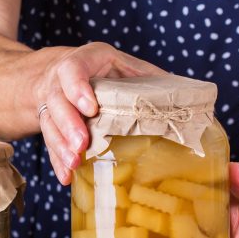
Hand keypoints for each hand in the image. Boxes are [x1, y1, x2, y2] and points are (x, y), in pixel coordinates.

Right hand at [36, 43, 163, 185]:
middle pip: (57, 100)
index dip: (78, 88)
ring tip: (75, 164)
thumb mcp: (125, 65)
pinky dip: (57, 160)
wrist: (64, 73)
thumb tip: (189, 99)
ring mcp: (50, 101)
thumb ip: (149, 78)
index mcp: (85, 60)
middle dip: (69, 124)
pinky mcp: (48, 121)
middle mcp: (60, 79)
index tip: (91, 108)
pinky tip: (67, 177)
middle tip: (82, 144)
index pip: (73, 69)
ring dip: (61, 145)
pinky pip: (49, 141)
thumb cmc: (104, 70)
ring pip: (49, 122)